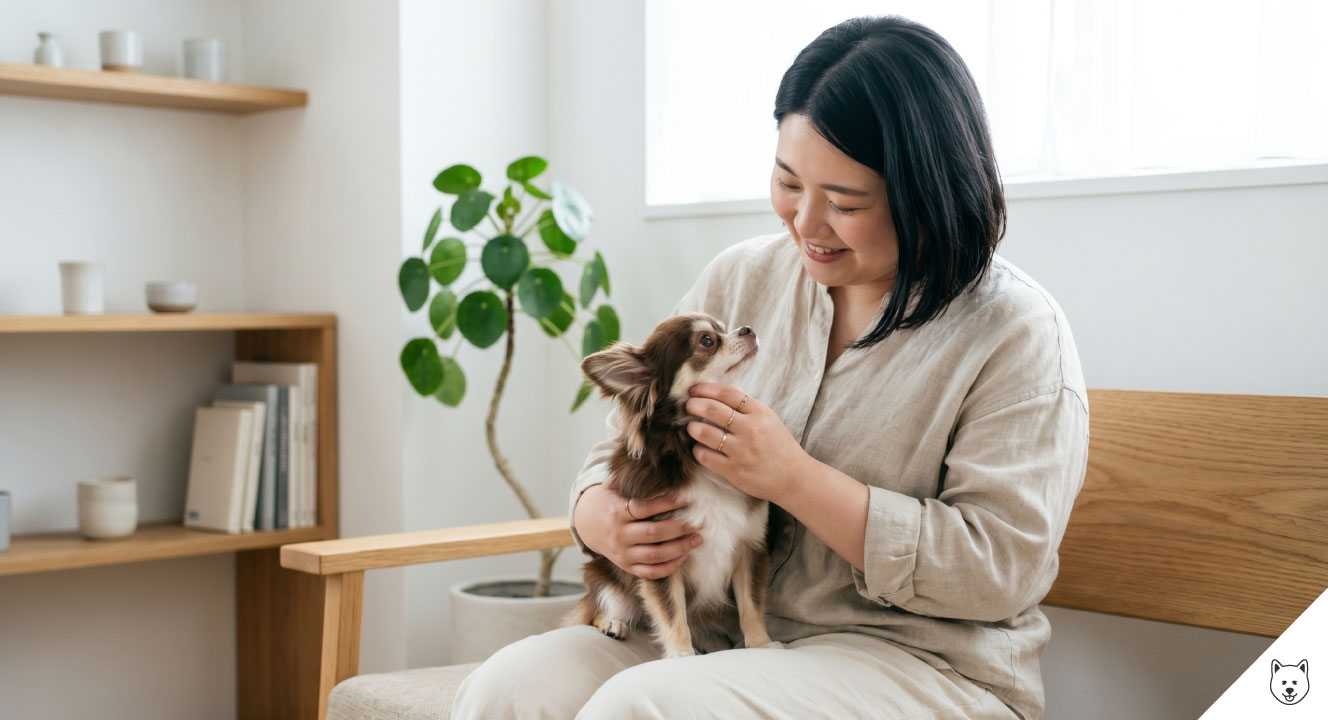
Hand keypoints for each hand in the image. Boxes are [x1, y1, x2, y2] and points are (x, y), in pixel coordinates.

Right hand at [573, 477, 703, 579]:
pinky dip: (668, 567)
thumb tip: (648, 455)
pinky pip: (649, 572)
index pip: (645, 508)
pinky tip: (683, 557)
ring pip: (655, 555)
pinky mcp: (626, 566)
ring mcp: (623, 553)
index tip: (687, 500)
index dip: (667, 504)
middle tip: (699, 523)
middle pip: (654, 533)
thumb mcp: (611, 485)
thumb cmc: (605, 501)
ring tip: (697, 540)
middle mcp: (619, 534)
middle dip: (679, 528)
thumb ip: (628, 474)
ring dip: (679, 549)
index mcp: (616, 512)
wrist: (585, 525)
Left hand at [685, 382, 809, 502]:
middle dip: (693, 405)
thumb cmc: (779, 446)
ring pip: (705, 432)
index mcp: (759, 413)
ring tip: (692, 427)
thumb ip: (746, 408)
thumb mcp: (768, 420)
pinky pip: (705, 456)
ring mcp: (741, 450)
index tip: (693, 389)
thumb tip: (714, 397)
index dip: (706, 388)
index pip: (727, 393)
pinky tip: (699, 448)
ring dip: (693, 427)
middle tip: (687, 406)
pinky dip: (698, 450)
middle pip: (712, 409)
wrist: (794, 477)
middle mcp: (750, 429)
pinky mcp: (734, 470)